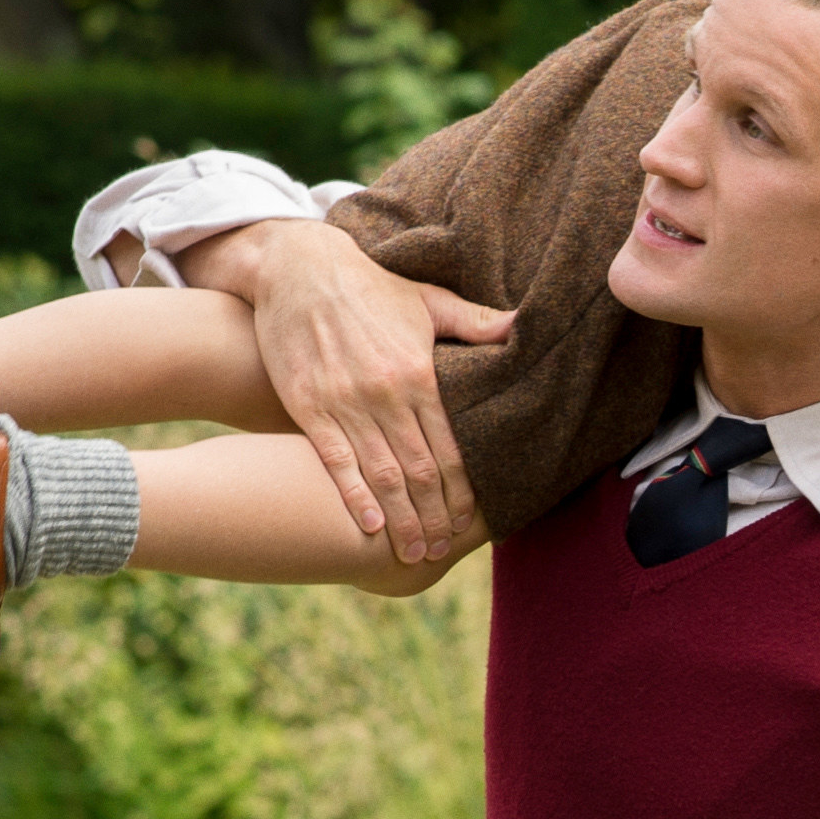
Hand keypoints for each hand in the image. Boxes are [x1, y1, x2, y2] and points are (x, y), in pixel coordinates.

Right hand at [178, 218, 514, 562]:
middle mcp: (385, 393)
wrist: (296, 267)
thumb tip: (522, 326)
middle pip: (420, 469)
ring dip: (401, 518)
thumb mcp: (426, 299)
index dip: (463, 490)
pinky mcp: (308, 406)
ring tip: (415, 551)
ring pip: (382, 474)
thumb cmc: (368, 285)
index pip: (450, 447)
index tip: (471, 520)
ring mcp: (344, 402)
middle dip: (436, 515)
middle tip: (445, 548)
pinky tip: (369, 526)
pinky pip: (336, 462)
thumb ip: (474, 323)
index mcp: (420, 372)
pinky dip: (355, 497)